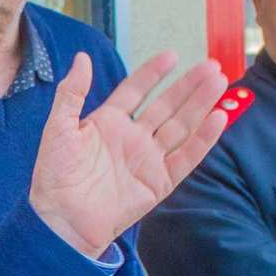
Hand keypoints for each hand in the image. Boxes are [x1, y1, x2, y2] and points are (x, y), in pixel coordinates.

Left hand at [29, 52, 226, 256]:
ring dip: (201, 105)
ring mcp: (147, 159)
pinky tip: (218, 118)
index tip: (172, 56)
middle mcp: (132, 138)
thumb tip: (82, 57)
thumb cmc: (55, 175)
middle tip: (211, 66)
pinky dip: (204, 139)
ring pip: (181, 126)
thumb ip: (71, 92)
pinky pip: (186, 157)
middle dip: (189, 86)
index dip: (153, 73)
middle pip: (166, 105)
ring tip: (220, 82)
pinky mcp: (159, 182)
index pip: (136, 90)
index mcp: (108, 122)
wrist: (63, 220)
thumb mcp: (59, 128)